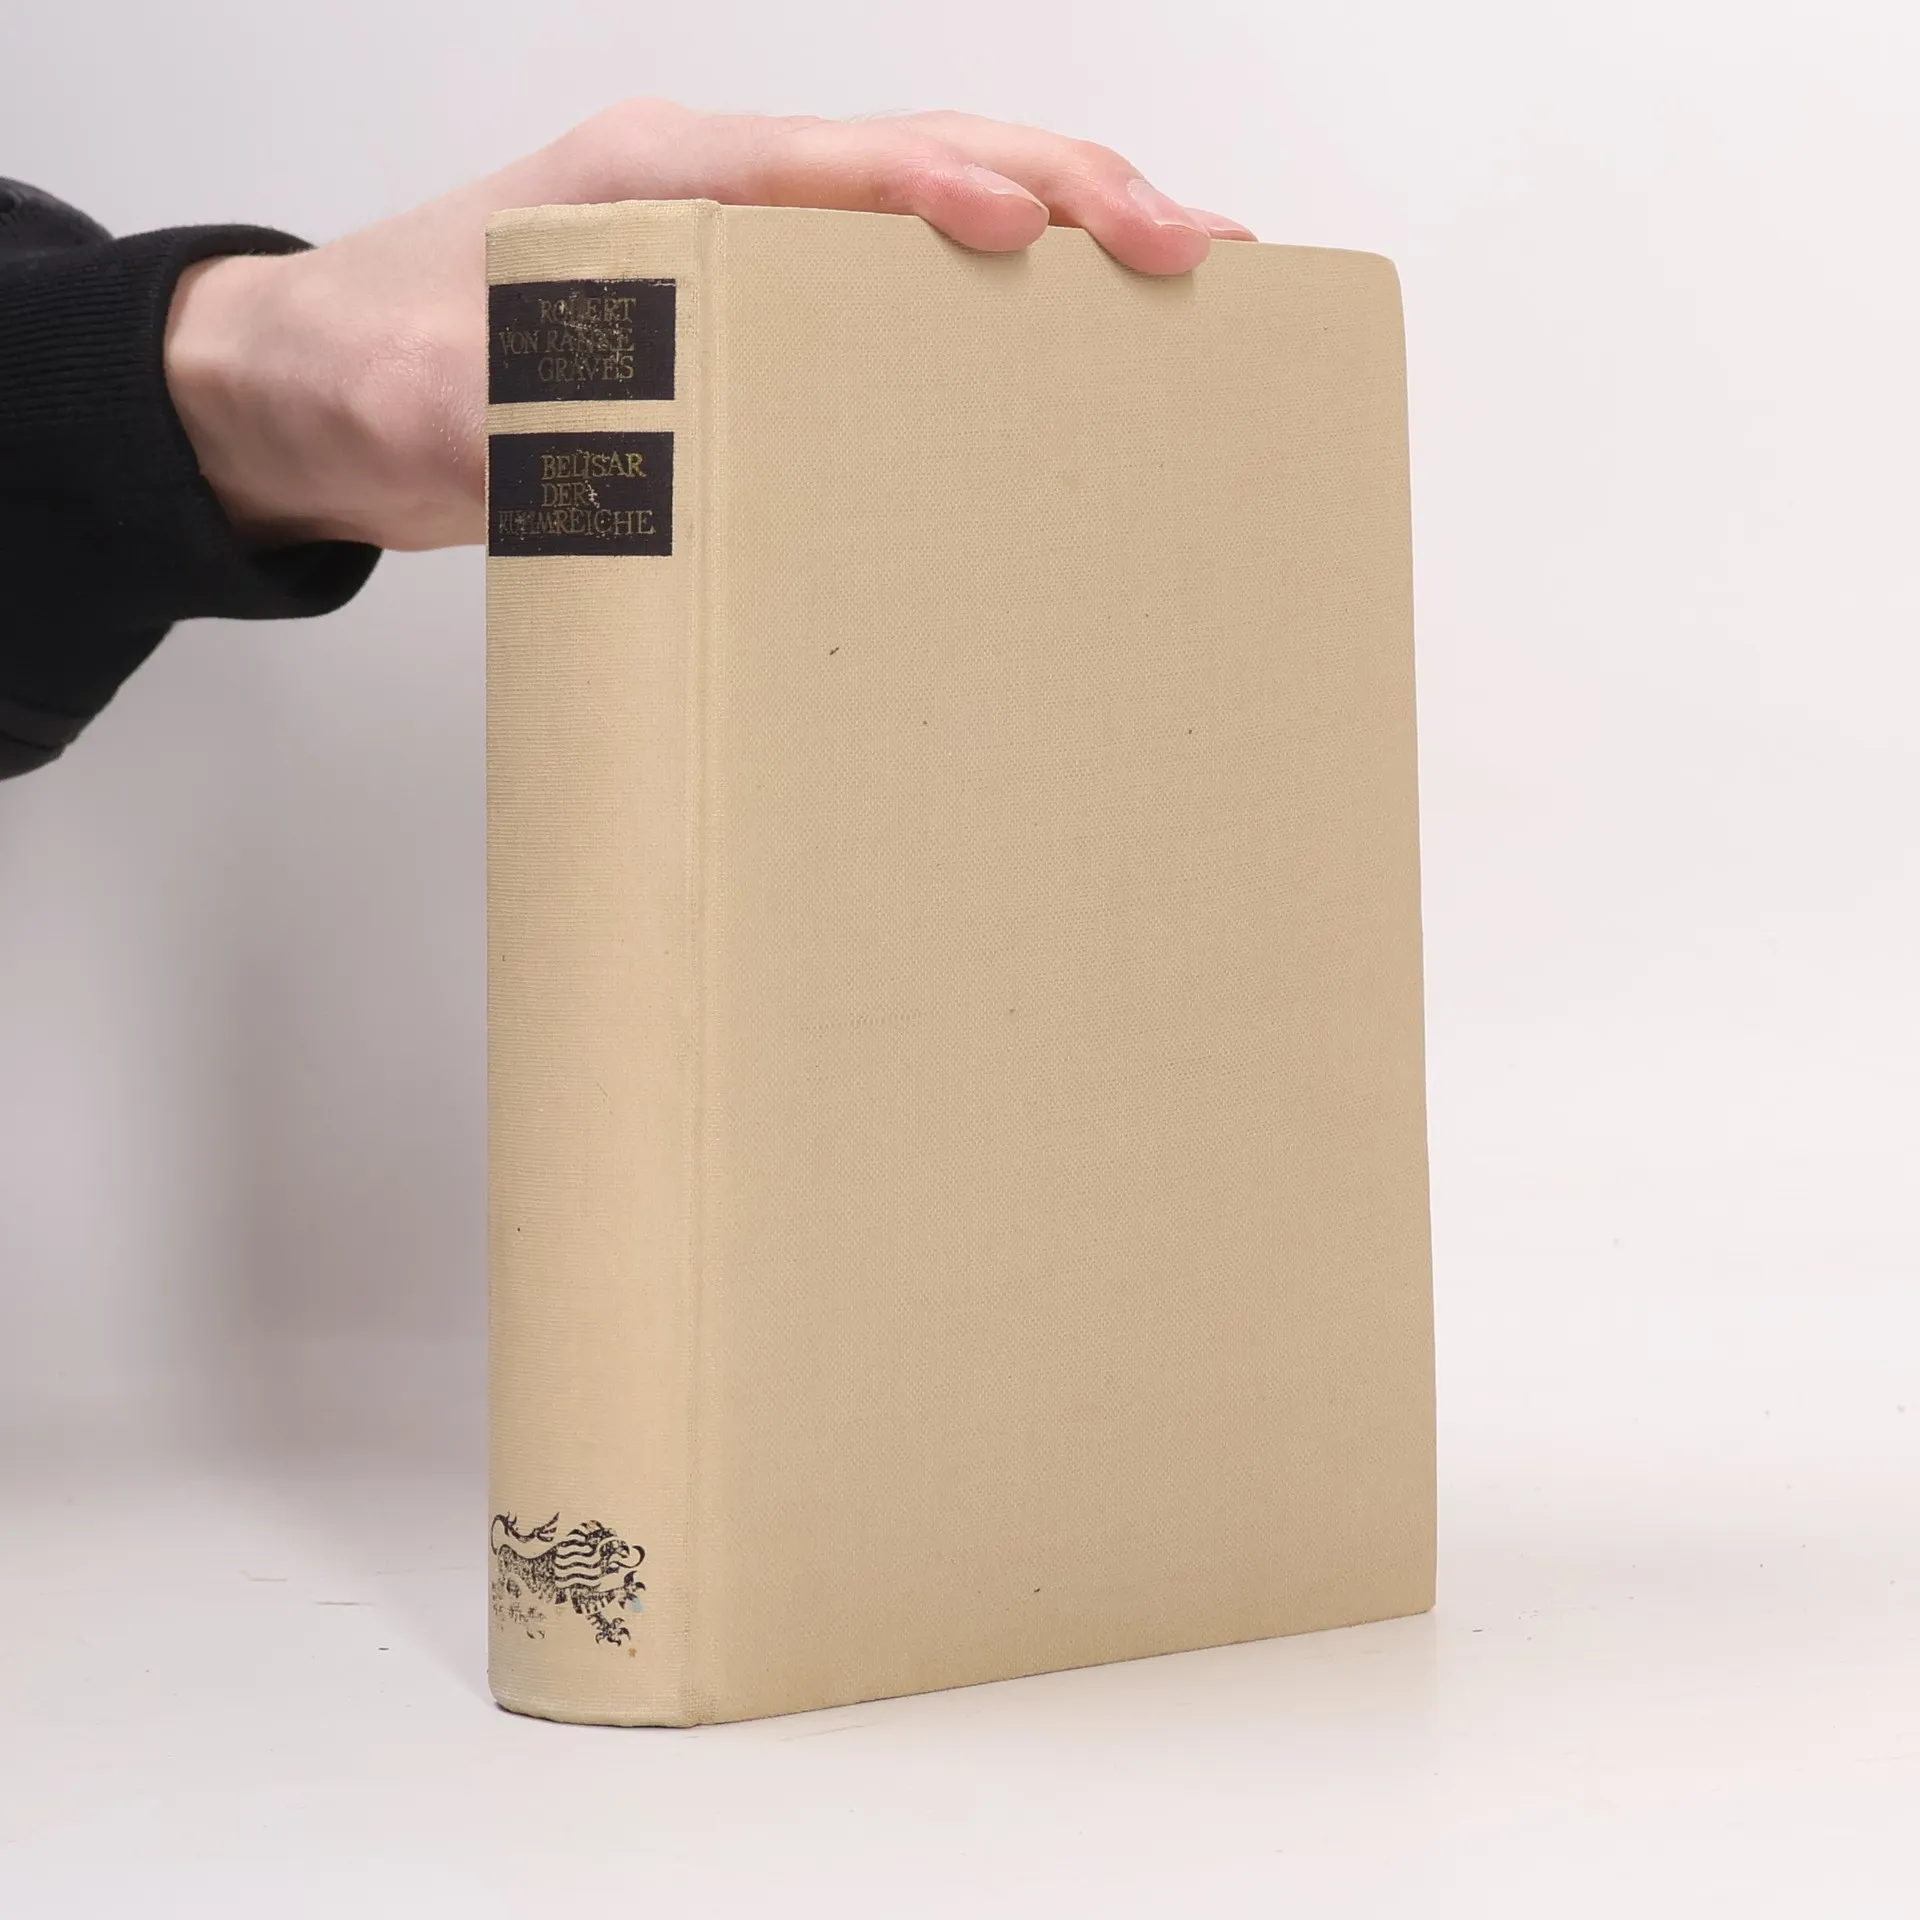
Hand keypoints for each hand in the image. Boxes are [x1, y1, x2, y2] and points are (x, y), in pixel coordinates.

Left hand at [162, 100, 1254, 552]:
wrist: (308, 392)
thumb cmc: (361, 361)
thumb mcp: (413, 398)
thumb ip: (498, 417)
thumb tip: (592, 455)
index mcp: (652, 186)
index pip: (832, 164)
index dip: (948, 187)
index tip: (1044, 232)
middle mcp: (715, 202)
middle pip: (927, 165)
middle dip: (1071, 198)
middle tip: (1196, 256)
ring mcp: (739, 259)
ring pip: (932, 225)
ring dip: (1061, 247)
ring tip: (1177, 291)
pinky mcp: (746, 332)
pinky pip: (893, 304)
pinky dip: (991, 313)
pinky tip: (1058, 359)